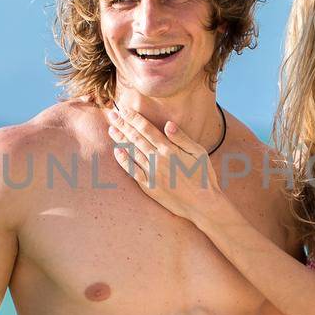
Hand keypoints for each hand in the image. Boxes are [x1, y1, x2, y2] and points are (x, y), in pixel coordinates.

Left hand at [105, 106, 225, 223]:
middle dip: (123, 125)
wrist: (202, 204)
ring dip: (121, 139)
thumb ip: (182, 138)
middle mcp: (158, 159)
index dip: (134, 118)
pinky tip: (117, 151)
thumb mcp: (198, 152)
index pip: (147, 129)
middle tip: (112, 115)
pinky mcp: (149, 186)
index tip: (125, 110)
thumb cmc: (203, 176)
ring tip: (111, 129)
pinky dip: (124, 160)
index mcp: (170, 149)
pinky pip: (132, 171)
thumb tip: (167, 124)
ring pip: (132, 151)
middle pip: (136, 138)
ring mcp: (152, 173)